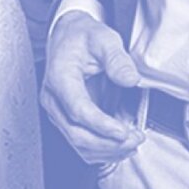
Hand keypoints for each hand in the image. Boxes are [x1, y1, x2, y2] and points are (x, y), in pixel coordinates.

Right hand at [42, 8, 145, 164]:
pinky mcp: (64, 119)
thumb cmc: (82, 37)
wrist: (67, 37)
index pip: (78, 110)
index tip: (124, 131)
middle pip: (77, 133)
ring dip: (107, 150)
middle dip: (108, 142)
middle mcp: (53, 99)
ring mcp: (56, 112)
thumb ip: (117, 59)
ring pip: (78, 144)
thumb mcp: (104, 38)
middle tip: (136, 138)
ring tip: (132, 143)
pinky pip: (80, 144)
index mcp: (59, 78)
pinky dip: (101, 150)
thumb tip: (131, 79)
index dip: (102, 125)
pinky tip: (120, 146)